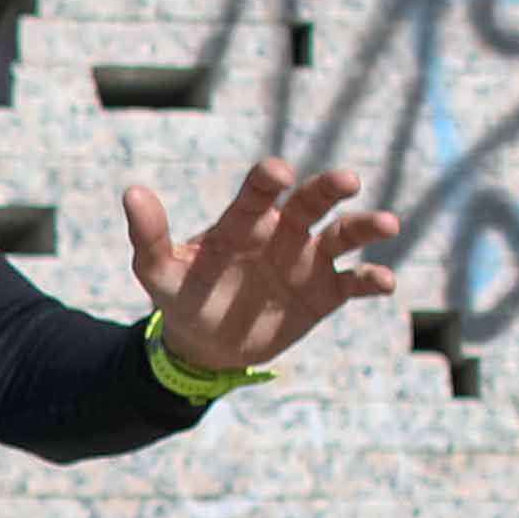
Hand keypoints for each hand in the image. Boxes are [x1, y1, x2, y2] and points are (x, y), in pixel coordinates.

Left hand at [125, 158, 398, 379]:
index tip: (277, 174)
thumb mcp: (158, 271)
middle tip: (347, 180)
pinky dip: (371, 279)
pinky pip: (353, 282)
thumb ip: (149, 235)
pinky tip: (386, 282)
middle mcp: (282, 232)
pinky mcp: (325, 293)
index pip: (258, 193)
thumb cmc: (184, 296)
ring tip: (387, 225)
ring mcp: (307, 261)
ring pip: (343, 236)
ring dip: (365, 227)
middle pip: (310, 202)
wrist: (207, 343)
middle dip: (328, 189)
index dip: (268, 181)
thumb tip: (131, 191)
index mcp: (243, 222)